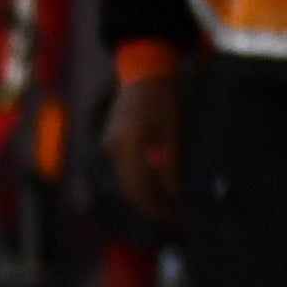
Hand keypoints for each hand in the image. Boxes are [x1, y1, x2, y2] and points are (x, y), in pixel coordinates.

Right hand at [105, 65, 185, 222]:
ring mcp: (109, 143)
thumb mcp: (174, 129)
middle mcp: (112, 148)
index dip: (157, 207)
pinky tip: (158, 184)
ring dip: (146, 194)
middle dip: (151, 205)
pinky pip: (125, 167)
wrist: (146, 67)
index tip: (176, 219)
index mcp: (127, 145)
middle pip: (130, 188)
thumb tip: (177, 194)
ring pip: (126, 179)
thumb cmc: (165, 96)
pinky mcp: (112, 139)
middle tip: (174, 218)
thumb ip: (172, 163)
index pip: (140, 188)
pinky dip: (140, 179)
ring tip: (169, 205)